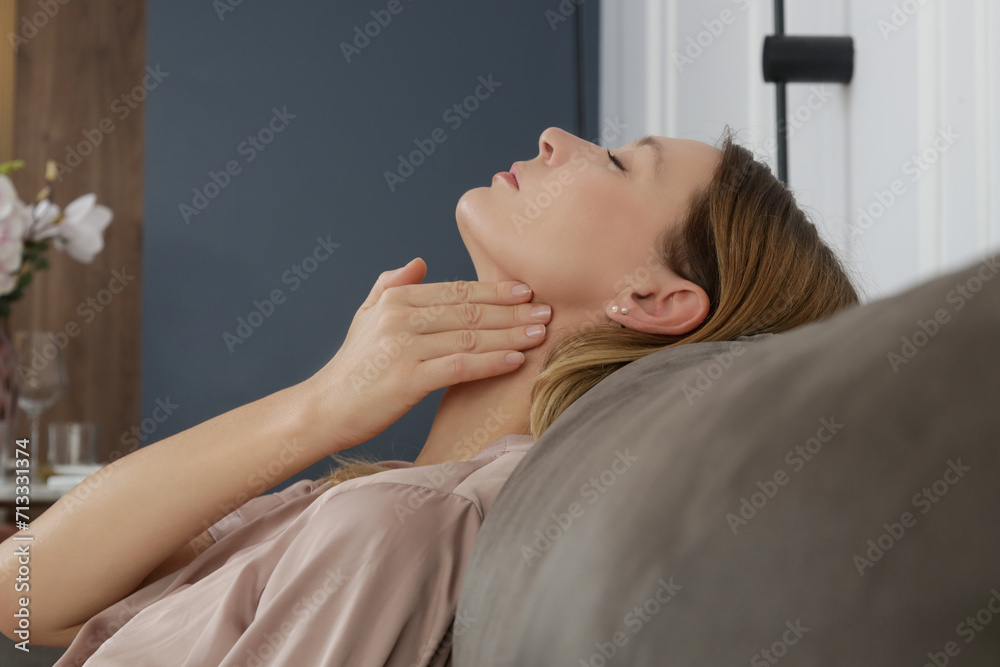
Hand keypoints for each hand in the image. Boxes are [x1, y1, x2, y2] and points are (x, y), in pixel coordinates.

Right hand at [304, 257, 551, 449]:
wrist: (324, 408)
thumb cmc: (352, 366)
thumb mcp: (366, 316)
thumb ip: (392, 286)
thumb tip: (421, 262)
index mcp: (396, 299)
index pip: (456, 290)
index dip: (495, 290)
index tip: (526, 290)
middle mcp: (400, 318)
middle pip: (469, 311)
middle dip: (512, 311)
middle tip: (548, 310)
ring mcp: (403, 348)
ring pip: (470, 337)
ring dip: (510, 335)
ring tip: (540, 333)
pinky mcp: (408, 379)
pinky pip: (460, 366)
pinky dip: (492, 362)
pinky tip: (516, 360)